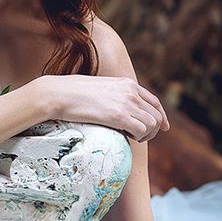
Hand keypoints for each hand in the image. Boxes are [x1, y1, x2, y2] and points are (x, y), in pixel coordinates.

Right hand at [38, 74, 169, 142]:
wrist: (58, 93)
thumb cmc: (71, 94)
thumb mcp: (98, 89)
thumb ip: (112, 96)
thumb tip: (114, 108)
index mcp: (126, 84)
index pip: (154, 101)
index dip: (161, 116)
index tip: (163, 127)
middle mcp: (130, 91)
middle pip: (157, 115)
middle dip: (153, 129)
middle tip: (138, 137)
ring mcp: (125, 102)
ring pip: (153, 124)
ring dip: (146, 135)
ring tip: (132, 137)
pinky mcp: (118, 115)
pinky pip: (142, 130)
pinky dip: (138, 137)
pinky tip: (127, 137)